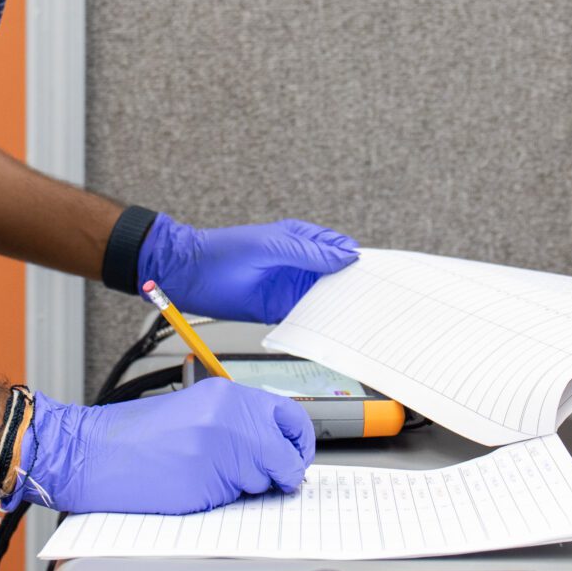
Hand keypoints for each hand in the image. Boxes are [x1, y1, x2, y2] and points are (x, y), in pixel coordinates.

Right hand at [8, 379, 315, 514]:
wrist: (88, 452)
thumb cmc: (132, 437)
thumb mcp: (193, 411)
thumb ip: (236, 422)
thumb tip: (275, 448)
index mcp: (226, 395)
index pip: (290, 418)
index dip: (298, 444)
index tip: (294, 458)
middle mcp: (228, 418)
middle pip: (285, 456)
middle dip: (280, 473)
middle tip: (266, 480)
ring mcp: (219, 451)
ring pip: (263, 482)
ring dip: (247, 488)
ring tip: (208, 477)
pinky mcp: (205, 482)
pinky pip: (234, 502)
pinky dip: (221, 503)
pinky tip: (193, 489)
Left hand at [138, 215, 358, 323]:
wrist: (190, 275)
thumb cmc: (226, 250)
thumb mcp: (272, 246)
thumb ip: (310, 253)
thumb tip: (347, 256)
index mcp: (303, 240)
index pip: (341, 249)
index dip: (359, 261)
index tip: (381, 274)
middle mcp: (301, 264)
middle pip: (338, 278)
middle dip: (355, 288)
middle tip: (377, 301)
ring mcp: (292, 288)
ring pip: (325, 300)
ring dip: (339, 308)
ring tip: (360, 319)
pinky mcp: (281, 310)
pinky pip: (307, 318)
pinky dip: (319, 324)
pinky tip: (332, 330)